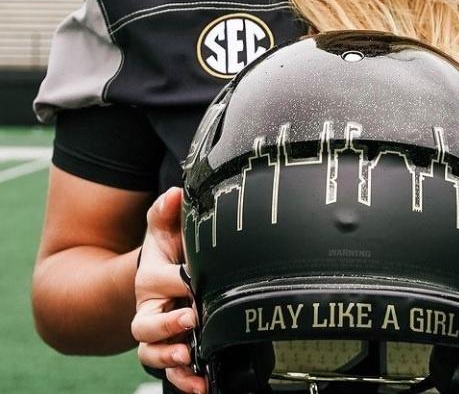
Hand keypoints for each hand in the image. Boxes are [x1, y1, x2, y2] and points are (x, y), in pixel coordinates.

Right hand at [131, 187, 207, 393]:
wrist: (161, 274)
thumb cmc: (166, 250)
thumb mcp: (165, 227)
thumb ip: (167, 211)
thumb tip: (175, 195)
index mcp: (150, 278)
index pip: (163, 281)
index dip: (180, 283)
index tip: (196, 281)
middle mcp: (150, 309)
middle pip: (145, 326)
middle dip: (166, 326)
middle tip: (190, 319)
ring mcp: (159, 333)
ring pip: (151, 353)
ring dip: (169, 357)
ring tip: (189, 355)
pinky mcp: (170, 348)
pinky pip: (169, 370)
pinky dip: (184, 380)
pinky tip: (202, 384)